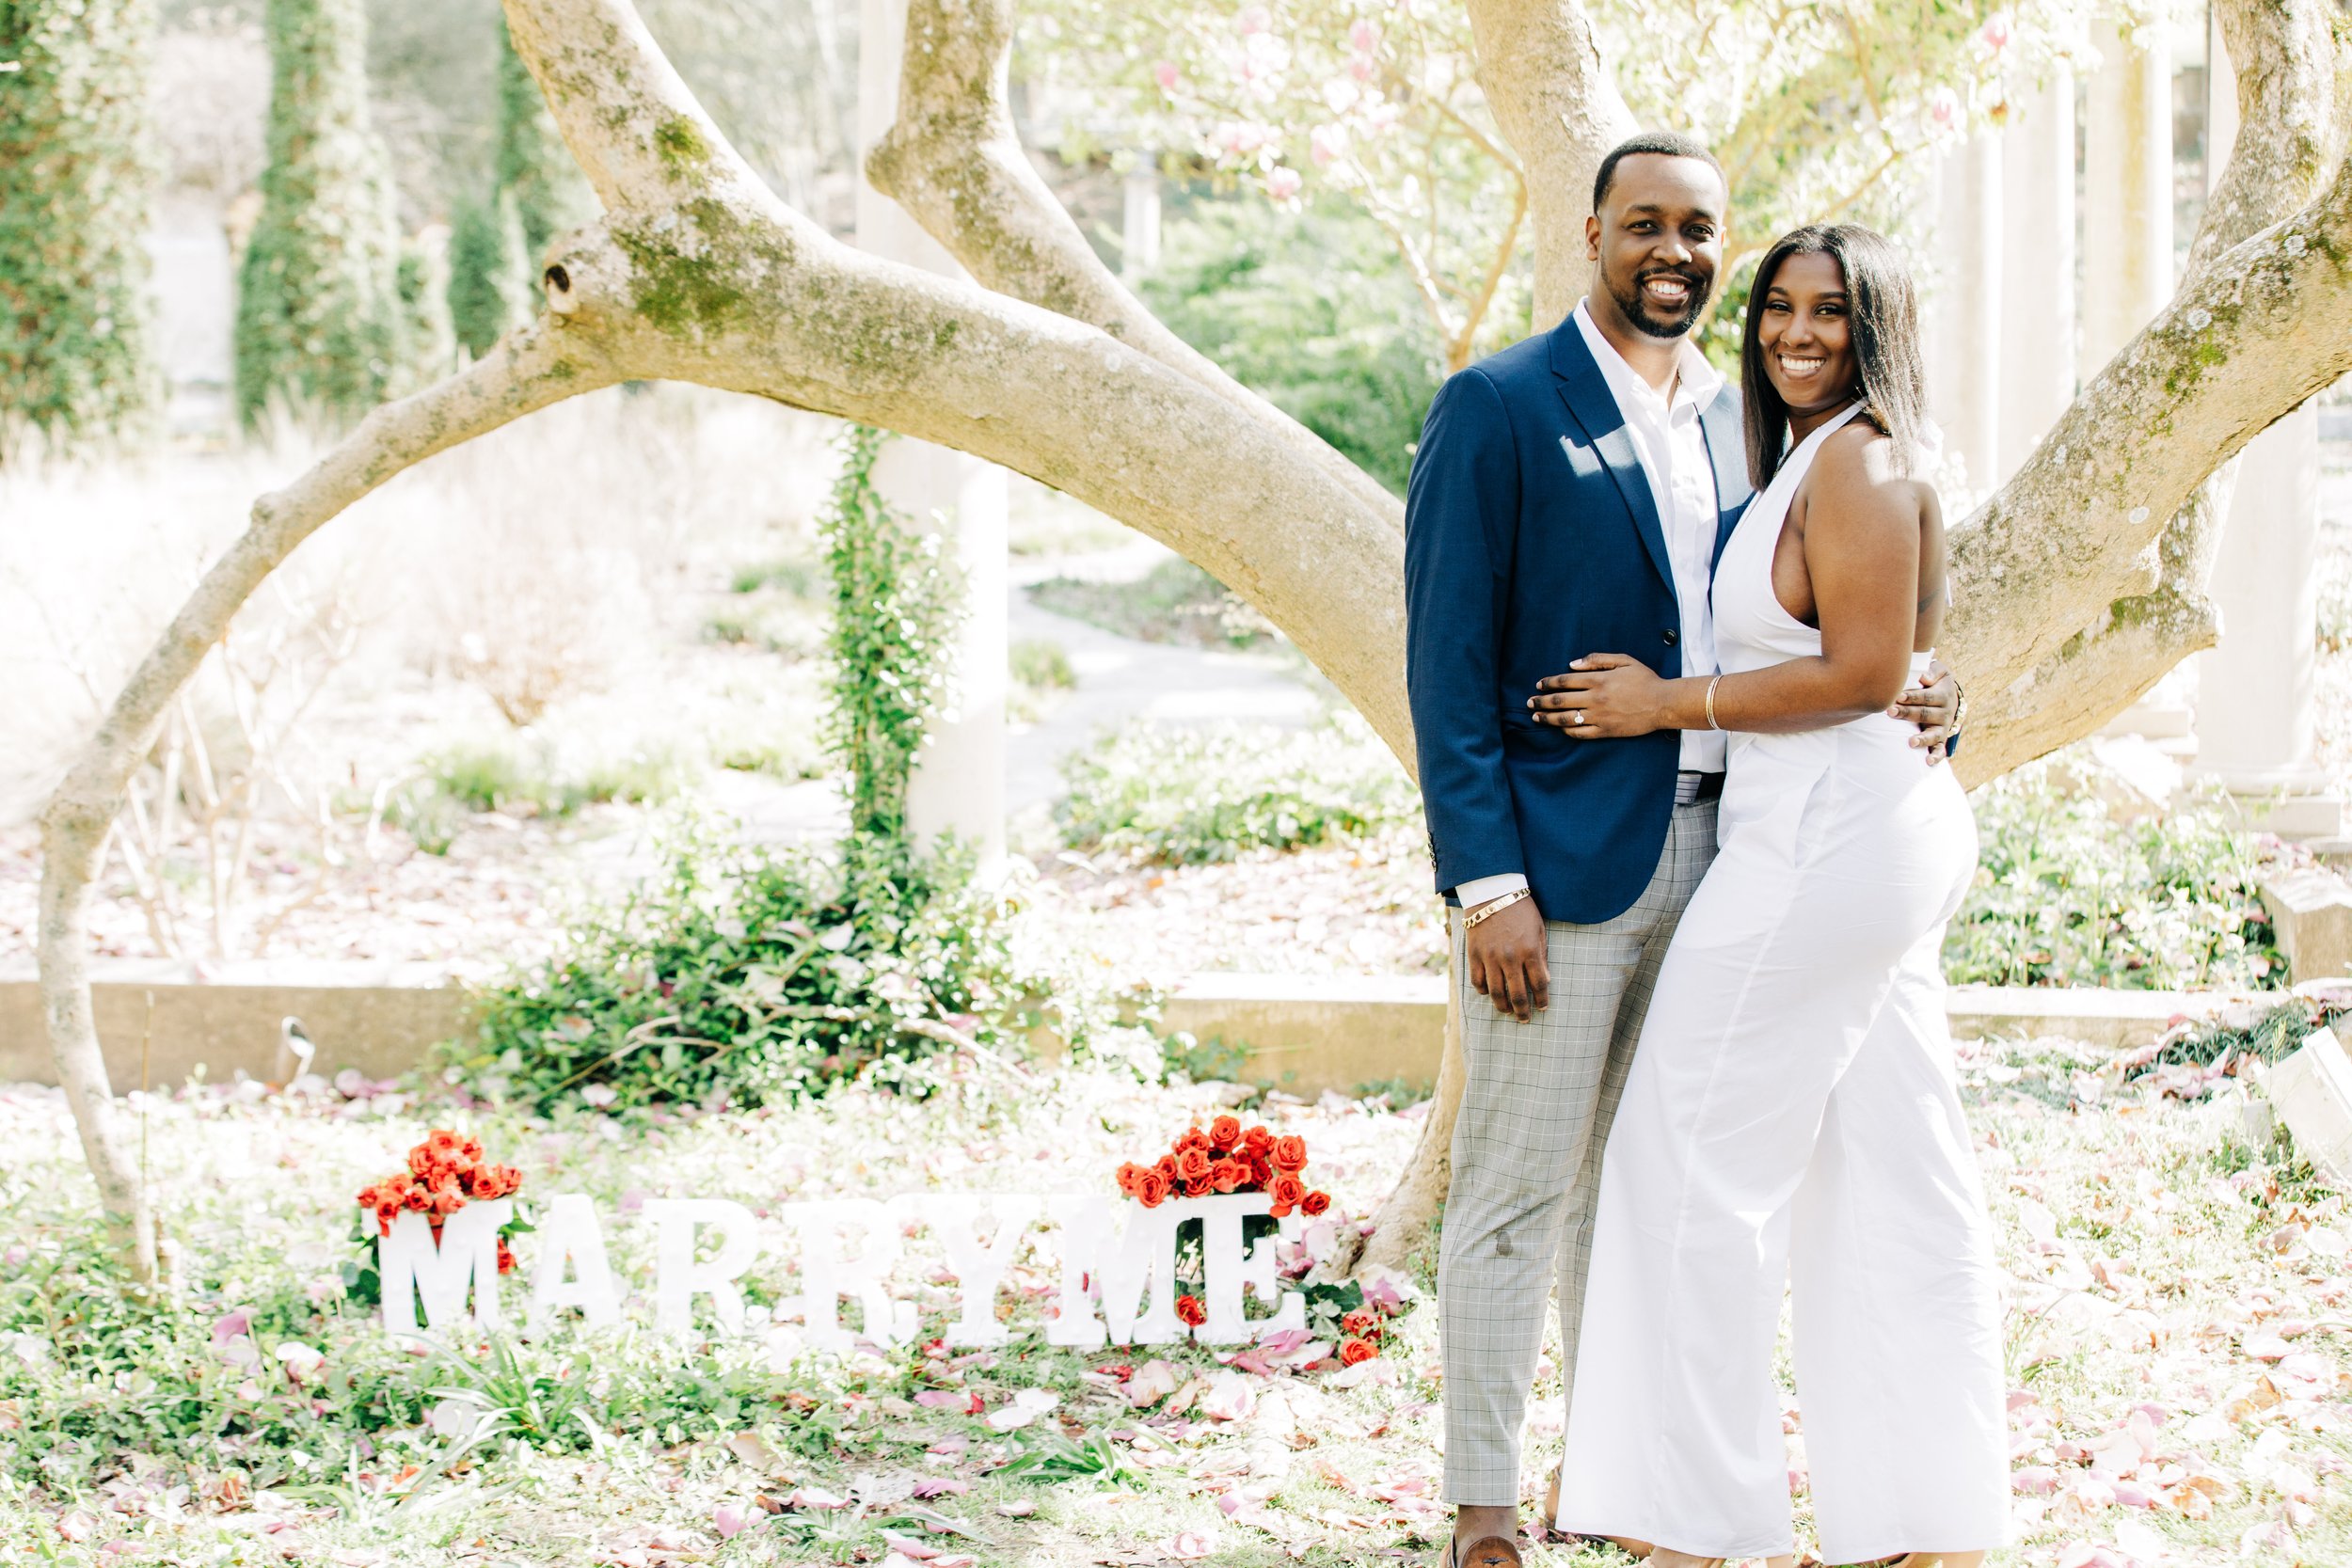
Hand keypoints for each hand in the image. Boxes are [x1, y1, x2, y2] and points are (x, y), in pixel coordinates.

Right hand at [1464, 896, 1547, 1021]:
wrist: (1492, 891)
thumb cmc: (1521, 908)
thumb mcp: (1538, 929)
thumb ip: (1541, 955)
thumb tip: (1545, 980)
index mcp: (1530, 951)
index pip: (1539, 984)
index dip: (1542, 999)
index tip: (1543, 1007)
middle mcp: (1510, 958)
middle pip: (1517, 994)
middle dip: (1523, 1011)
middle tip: (1525, 1019)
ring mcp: (1490, 957)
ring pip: (1496, 992)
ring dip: (1503, 1006)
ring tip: (1507, 1012)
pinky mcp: (1474, 954)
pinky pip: (1478, 981)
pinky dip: (1483, 991)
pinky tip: (1489, 994)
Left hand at [1527, 653, 1665, 737]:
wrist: (1663, 704)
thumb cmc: (1645, 679)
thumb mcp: (1624, 661)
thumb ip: (1596, 659)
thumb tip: (1572, 664)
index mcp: (1599, 680)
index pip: (1565, 681)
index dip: (1548, 683)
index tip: (1539, 685)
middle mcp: (1595, 699)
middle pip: (1560, 701)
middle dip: (1541, 701)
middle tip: (1529, 702)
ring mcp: (1599, 717)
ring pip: (1566, 719)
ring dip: (1547, 718)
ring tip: (1536, 717)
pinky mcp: (1605, 731)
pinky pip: (1580, 733)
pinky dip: (1566, 730)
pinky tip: (1559, 727)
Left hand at [1888, 657, 1958, 765]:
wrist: (1950, 696)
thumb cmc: (1936, 681)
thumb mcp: (1940, 671)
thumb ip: (1933, 671)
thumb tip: (1924, 677)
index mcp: (1942, 695)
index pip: (1927, 697)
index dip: (1912, 696)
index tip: (1898, 696)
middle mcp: (1944, 713)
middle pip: (1926, 714)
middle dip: (1908, 714)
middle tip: (1891, 712)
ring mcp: (1943, 727)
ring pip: (1934, 734)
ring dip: (1922, 738)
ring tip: (1911, 742)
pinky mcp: (1941, 739)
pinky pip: (1941, 750)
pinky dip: (1936, 756)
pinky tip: (1928, 762)